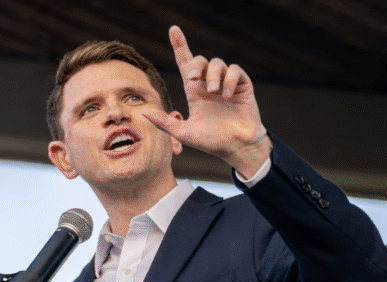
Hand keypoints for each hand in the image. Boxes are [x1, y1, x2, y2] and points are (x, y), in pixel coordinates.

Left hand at [141, 26, 270, 174]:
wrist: (235, 147)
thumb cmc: (210, 141)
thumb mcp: (183, 132)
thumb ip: (164, 122)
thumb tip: (143, 112)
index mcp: (193, 92)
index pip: (185, 64)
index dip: (180, 46)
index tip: (173, 30)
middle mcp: (208, 85)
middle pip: (200, 60)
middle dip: (196, 65)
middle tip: (193, 79)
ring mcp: (225, 84)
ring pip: (217, 64)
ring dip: (213, 76)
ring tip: (214, 93)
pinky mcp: (242, 85)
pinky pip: (235, 70)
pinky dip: (230, 80)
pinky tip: (227, 95)